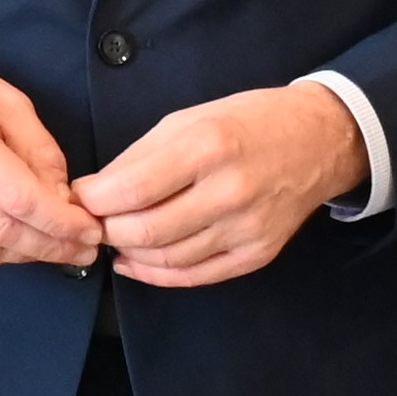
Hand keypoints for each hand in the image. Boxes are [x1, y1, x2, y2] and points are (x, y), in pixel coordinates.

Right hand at [0, 46, 95, 269]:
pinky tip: (18, 245)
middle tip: (84, 250)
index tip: (90, 230)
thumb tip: (62, 199)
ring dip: (26, 254)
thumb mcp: (6, 99)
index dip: (61, 222)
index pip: (19, 198)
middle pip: (3, 230)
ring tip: (55, 247)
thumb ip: (39, 149)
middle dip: (52, 247)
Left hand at [78, 85, 367, 289]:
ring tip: (114, 236)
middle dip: (106, 230)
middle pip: (145, 232)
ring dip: (128, 252)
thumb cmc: (248, 123)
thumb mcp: (188, 119)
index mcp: (208, 147)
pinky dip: (156, 274)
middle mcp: (229, 192)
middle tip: (91, 221)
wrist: (318, 141)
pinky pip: (195, 276)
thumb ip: (139, 157)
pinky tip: (136, 262)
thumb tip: (95, 191)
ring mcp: (247, 229)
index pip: (132, 189)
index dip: (93, 200)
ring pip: (166, 259)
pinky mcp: (257, 255)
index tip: (79, 197)